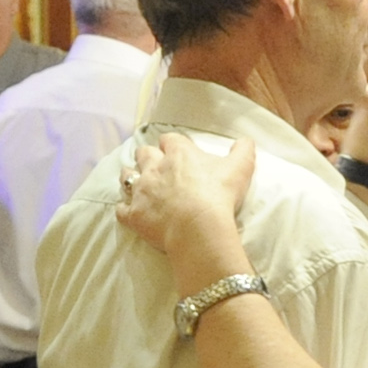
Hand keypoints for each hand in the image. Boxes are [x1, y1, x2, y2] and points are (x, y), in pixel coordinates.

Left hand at [116, 133, 256, 258]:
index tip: (178, 152)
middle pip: (144, 153)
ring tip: (139, 185)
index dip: (173, 145)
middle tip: (157, 167)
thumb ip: (243, 151)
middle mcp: (155, 166)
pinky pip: (121, 209)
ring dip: (131, 178)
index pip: (170, 139)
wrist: (199, 228)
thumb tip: (246, 141)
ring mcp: (141, 191)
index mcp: (179, 153)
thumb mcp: (240, 169)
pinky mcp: (134, 214)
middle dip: (148, 157)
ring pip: (127, 176)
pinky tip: (130, 213)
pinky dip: (125, 210)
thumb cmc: (219, 196)